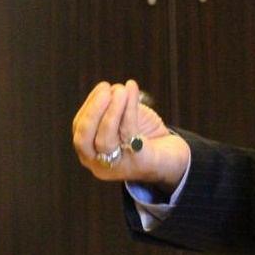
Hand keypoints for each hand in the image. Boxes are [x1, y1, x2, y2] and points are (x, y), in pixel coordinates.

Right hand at [71, 79, 189, 188]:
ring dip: (112, 110)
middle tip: (105, 90)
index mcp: (92, 155)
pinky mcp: (140, 163)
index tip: (102, 87)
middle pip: (84, 140)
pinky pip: (129, 134)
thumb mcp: (123, 123)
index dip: (89, 107)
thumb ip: (112, 109)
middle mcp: (100, 165)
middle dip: (92, 113)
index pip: (80, 131)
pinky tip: (133, 92)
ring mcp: (119, 167)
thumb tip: (109, 89)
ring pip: (105, 139)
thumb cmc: (146, 137)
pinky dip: (129, 110)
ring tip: (121, 89)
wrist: (174, 158)